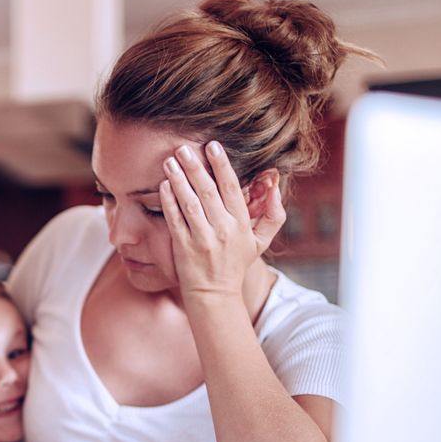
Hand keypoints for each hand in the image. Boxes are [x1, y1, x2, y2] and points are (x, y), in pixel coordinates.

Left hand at [159, 141, 286, 300]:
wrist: (214, 295)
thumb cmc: (235, 264)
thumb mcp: (260, 242)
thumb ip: (273, 214)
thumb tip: (276, 186)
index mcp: (241, 224)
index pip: (231, 188)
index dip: (222, 165)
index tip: (213, 146)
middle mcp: (222, 229)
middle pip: (208, 191)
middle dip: (196, 167)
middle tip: (184, 148)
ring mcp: (202, 238)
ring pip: (190, 203)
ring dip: (179, 180)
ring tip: (170, 161)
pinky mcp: (183, 247)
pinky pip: (175, 220)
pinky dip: (168, 201)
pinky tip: (163, 185)